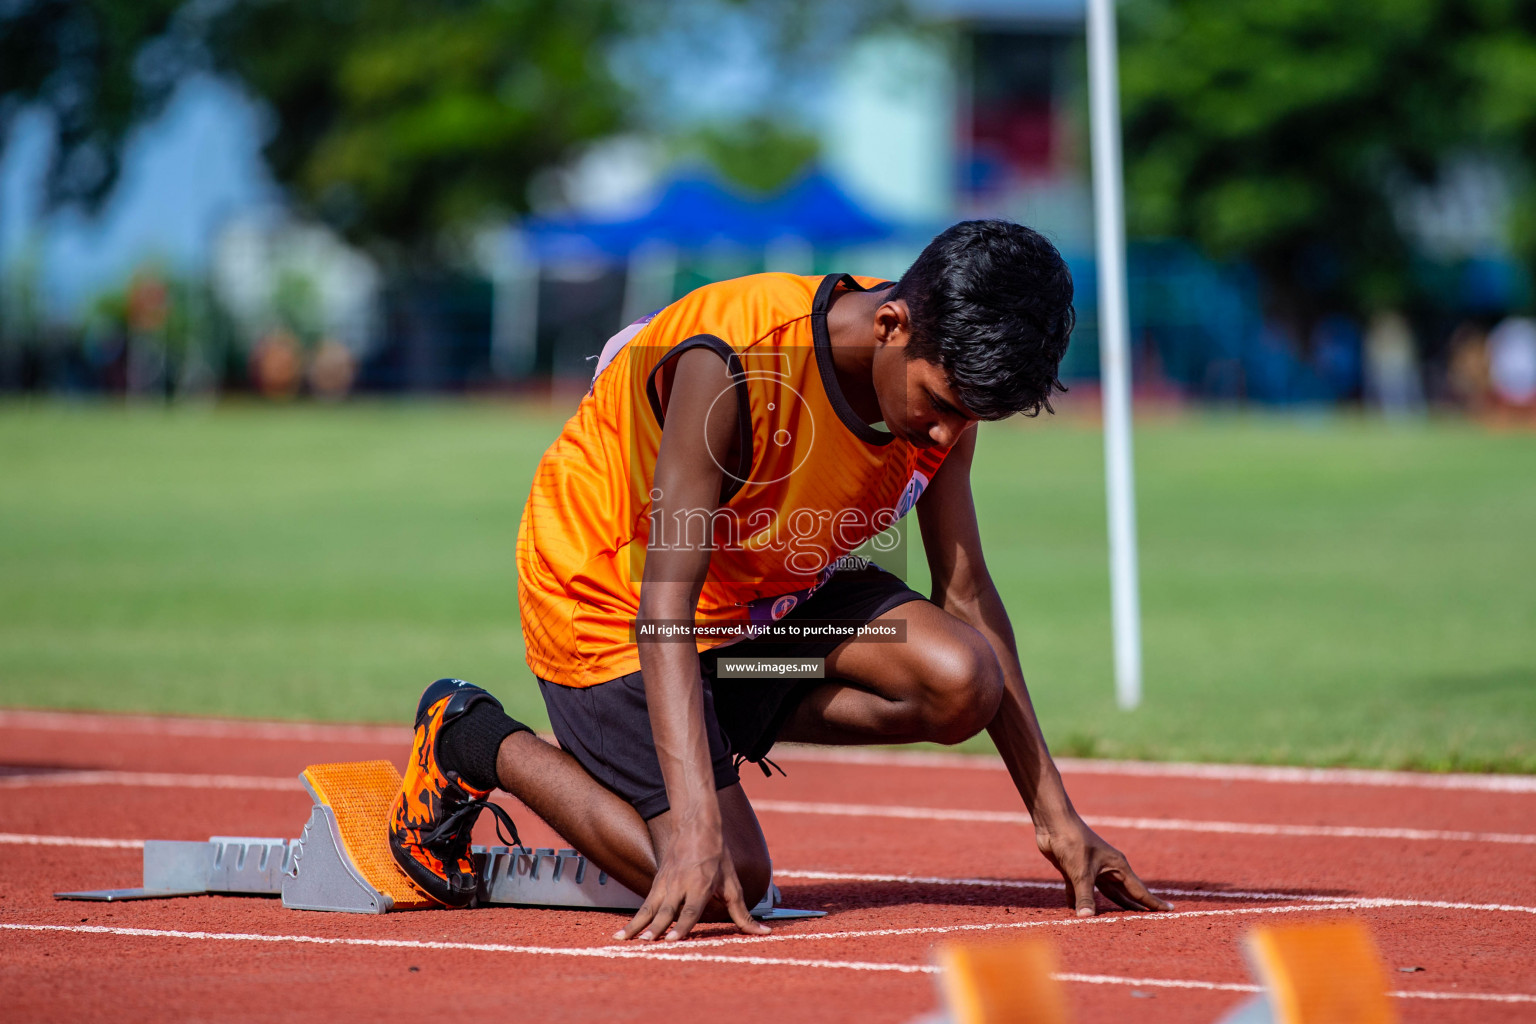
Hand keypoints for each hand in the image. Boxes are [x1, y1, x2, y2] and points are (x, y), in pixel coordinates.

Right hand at [614, 820, 769, 941]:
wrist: (696, 825)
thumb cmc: (717, 856)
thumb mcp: (733, 884)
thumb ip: (743, 914)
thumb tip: (765, 933)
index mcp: (700, 885)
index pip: (690, 910)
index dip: (681, 926)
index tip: (671, 939)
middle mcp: (680, 885)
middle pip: (666, 910)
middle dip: (655, 927)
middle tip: (645, 942)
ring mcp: (665, 884)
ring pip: (648, 909)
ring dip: (636, 926)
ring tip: (622, 940)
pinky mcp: (656, 884)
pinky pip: (643, 906)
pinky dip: (632, 921)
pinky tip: (622, 934)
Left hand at [1035, 813, 1173, 916]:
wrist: (1053, 823)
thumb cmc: (1073, 842)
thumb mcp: (1081, 872)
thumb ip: (1085, 896)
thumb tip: (1086, 919)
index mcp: (1117, 866)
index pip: (1140, 890)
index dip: (1154, 902)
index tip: (1171, 910)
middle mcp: (1108, 868)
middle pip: (1125, 892)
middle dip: (1136, 906)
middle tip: (1150, 919)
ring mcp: (1091, 869)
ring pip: (1105, 892)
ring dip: (1112, 905)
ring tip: (1122, 918)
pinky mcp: (1074, 870)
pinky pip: (1081, 890)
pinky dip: (1081, 901)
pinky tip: (1080, 912)